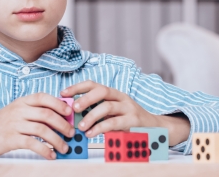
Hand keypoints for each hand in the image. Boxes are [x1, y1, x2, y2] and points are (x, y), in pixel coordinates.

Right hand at [0, 93, 74, 158]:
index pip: (44, 97)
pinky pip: (32, 143)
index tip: (70, 113)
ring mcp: (14, 124)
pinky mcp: (10, 138)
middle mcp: (19, 110)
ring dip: (57, 140)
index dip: (59, 104)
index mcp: (22, 101)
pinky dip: (45, 150)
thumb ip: (35, 113)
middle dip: (63, 125)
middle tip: (71, 134)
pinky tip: (51, 155)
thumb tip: (60, 119)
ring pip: (42, 129)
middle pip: (47, 114)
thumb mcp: (17, 112)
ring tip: (65, 148)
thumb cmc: (1, 124)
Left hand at [61, 80, 189, 145]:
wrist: (154, 128)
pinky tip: (91, 134)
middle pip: (102, 91)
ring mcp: (129, 108)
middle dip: (85, 98)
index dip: (78, 87)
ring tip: (80, 127)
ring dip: (91, 116)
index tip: (63, 93)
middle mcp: (121, 97)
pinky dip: (100, 128)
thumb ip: (97, 110)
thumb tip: (73, 113)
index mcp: (114, 93)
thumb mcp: (113, 112)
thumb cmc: (128, 120)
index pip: (94, 84)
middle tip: (74, 108)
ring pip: (107, 107)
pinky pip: (114, 123)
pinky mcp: (133, 121)